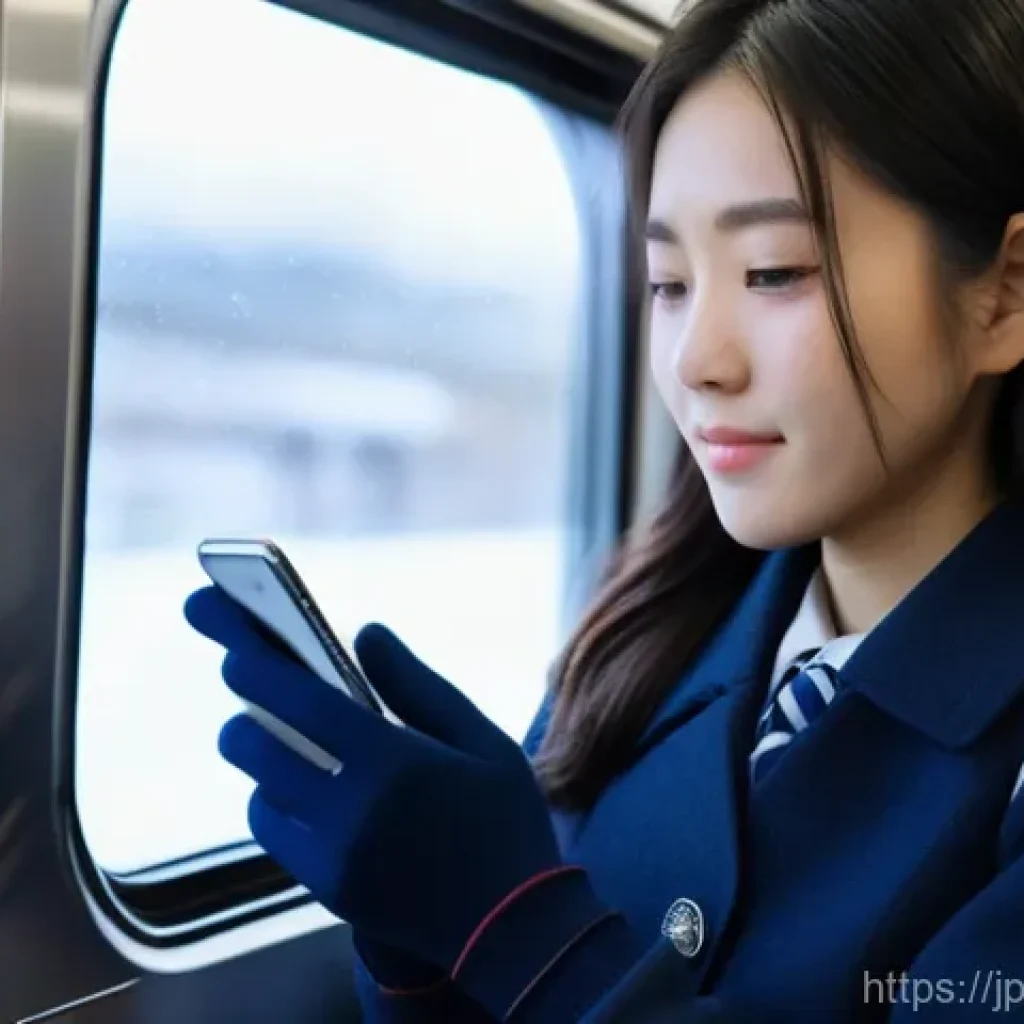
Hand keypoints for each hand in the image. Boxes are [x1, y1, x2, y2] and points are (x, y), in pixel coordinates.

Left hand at [183, 586, 563, 974]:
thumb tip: (365, 632)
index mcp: (394, 762)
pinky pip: (276, 836)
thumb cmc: (503, 818)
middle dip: (244, 716)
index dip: (260, 667)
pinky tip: (303, 790)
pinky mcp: (327, 890)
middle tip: (255, 695)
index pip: (303, 701)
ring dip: (261, 760)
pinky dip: (276, 805)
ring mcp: (333, 856)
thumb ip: (417, 685)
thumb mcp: (481, 740)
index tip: (235, 646)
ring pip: (260, 794)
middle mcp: (351, 809)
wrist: (512, 927)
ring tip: (283, 741)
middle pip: (258, 749)